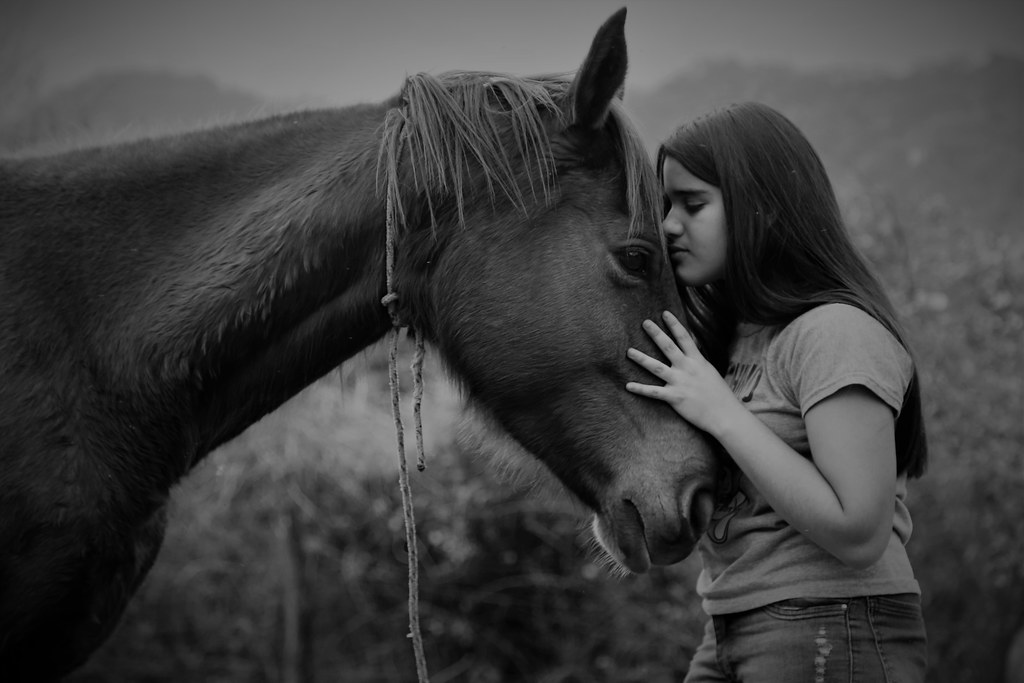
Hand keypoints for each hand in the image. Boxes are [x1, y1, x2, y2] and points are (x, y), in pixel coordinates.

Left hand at [625, 311, 741, 435]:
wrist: (725, 415)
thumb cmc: (718, 394)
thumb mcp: (709, 372)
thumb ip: (697, 361)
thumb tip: (690, 352)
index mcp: (697, 360)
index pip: (684, 338)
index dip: (674, 324)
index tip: (664, 313)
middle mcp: (687, 368)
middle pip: (668, 347)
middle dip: (656, 334)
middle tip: (645, 322)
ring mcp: (680, 382)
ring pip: (656, 367)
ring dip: (641, 359)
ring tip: (629, 351)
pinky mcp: (675, 398)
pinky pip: (654, 392)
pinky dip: (640, 389)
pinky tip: (628, 385)